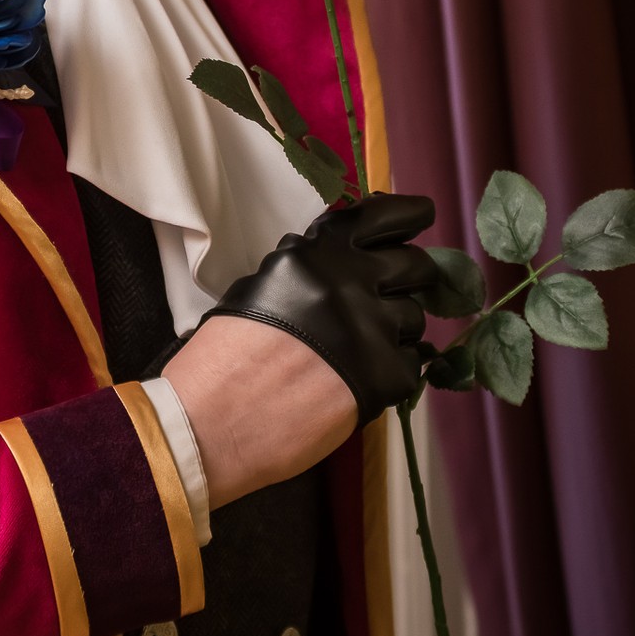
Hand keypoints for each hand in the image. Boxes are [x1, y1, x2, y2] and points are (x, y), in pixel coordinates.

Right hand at [164, 192, 436, 509]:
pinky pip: (411, 366)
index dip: (408, 214)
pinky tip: (362, 381)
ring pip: (415, 319)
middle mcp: (351, 282)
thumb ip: (307, 270)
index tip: (422, 215)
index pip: (380, 217)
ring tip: (362, 349)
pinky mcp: (386, 377)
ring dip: (396, 330)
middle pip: (416, 266)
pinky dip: (392, 373)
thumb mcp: (259, 288)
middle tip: (397, 292)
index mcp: (316, 256)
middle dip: (413, 278)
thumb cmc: (221, 359)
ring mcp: (373, 329)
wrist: (212, 421)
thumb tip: (345, 262)